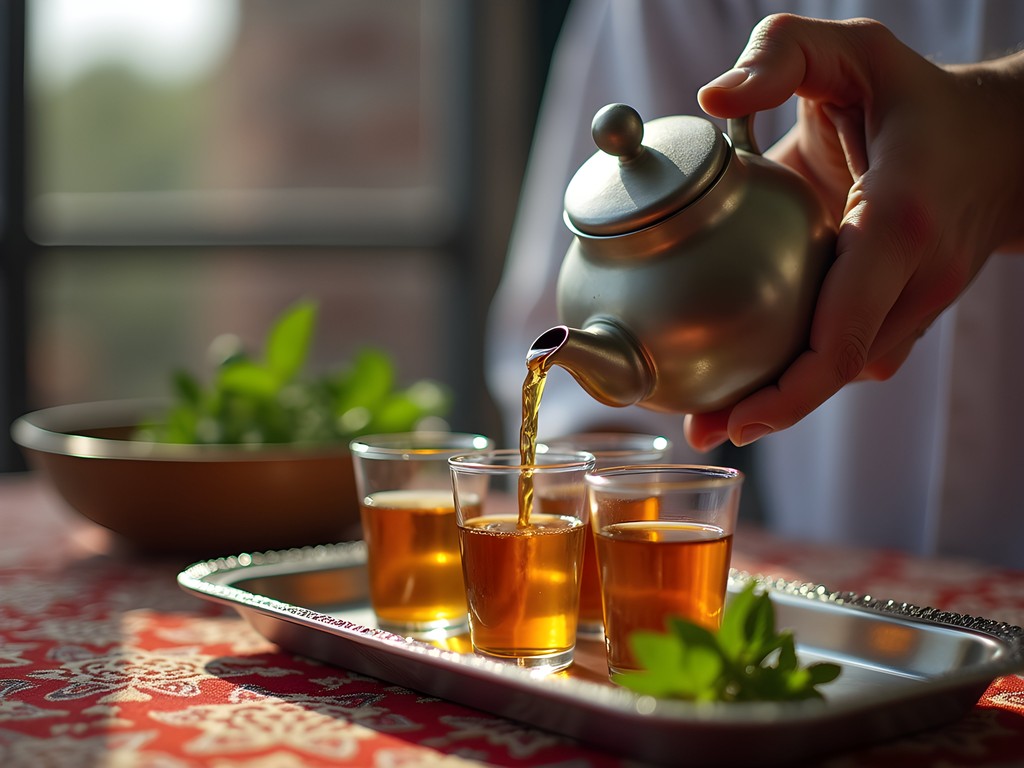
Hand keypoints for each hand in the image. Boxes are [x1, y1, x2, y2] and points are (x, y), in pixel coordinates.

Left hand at [684, 14, 1023, 451]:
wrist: (999, 142)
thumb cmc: (914, 97)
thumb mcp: (851, 51)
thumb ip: (782, 55)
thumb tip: (712, 99)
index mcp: (899, 220)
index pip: (849, 328)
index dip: (795, 387)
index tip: (740, 417)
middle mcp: (917, 276)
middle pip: (841, 367)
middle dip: (774, 409)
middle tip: (705, 431)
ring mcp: (920, 301)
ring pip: (847, 370)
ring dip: (785, 398)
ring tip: (714, 418)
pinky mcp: (909, 309)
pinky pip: (854, 354)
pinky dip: (806, 371)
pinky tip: (754, 381)